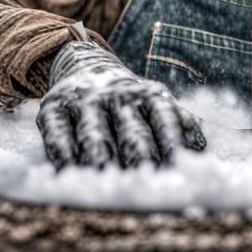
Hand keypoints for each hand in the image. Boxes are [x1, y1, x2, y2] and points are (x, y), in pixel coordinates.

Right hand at [37, 41, 205, 169]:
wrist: (83, 64)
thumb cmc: (128, 98)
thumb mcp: (155, 99)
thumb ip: (178, 122)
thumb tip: (200, 152)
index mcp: (148, 94)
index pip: (165, 119)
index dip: (173, 144)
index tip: (181, 169)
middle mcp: (116, 95)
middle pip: (131, 132)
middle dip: (141, 159)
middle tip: (147, 187)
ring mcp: (83, 101)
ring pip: (94, 134)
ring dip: (101, 159)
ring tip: (106, 183)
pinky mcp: (52, 108)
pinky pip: (57, 133)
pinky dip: (63, 154)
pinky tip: (67, 174)